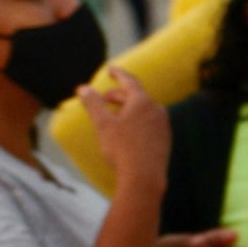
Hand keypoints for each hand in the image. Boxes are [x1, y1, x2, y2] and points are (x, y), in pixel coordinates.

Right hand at [77, 70, 169, 189]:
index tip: (111, 69)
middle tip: (103, 100)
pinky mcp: (165, 138)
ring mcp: (163, 125)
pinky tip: (128, 132)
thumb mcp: (103, 124)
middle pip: (136, 96)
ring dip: (127, 109)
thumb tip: (82, 88)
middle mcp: (157, 110)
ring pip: (143, 110)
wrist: (145, 177)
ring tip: (114, 116)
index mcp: (143, 102)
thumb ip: (93, 104)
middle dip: (118, 95)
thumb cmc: (122, 148)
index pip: (130, 81)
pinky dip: (137, 121)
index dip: (119, 74)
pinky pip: (149, 123)